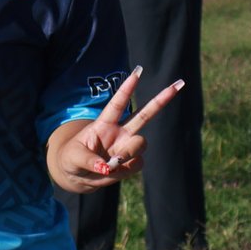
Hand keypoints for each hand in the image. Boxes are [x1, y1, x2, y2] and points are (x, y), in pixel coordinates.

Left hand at [53, 67, 182, 191]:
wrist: (76, 177)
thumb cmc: (71, 160)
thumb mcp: (72, 158)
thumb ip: (89, 160)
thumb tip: (108, 167)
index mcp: (103, 124)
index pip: (118, 103)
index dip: (127, 88)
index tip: (138, 72)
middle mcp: (119, 133)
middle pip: (144, 114)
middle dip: (161, 100)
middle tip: (179, 84)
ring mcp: (126, 147)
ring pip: (141, 143)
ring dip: (130, 152)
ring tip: (113, 163)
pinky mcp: (130, 163)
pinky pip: (137, 164)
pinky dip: (126, 170)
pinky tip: (113, 172)